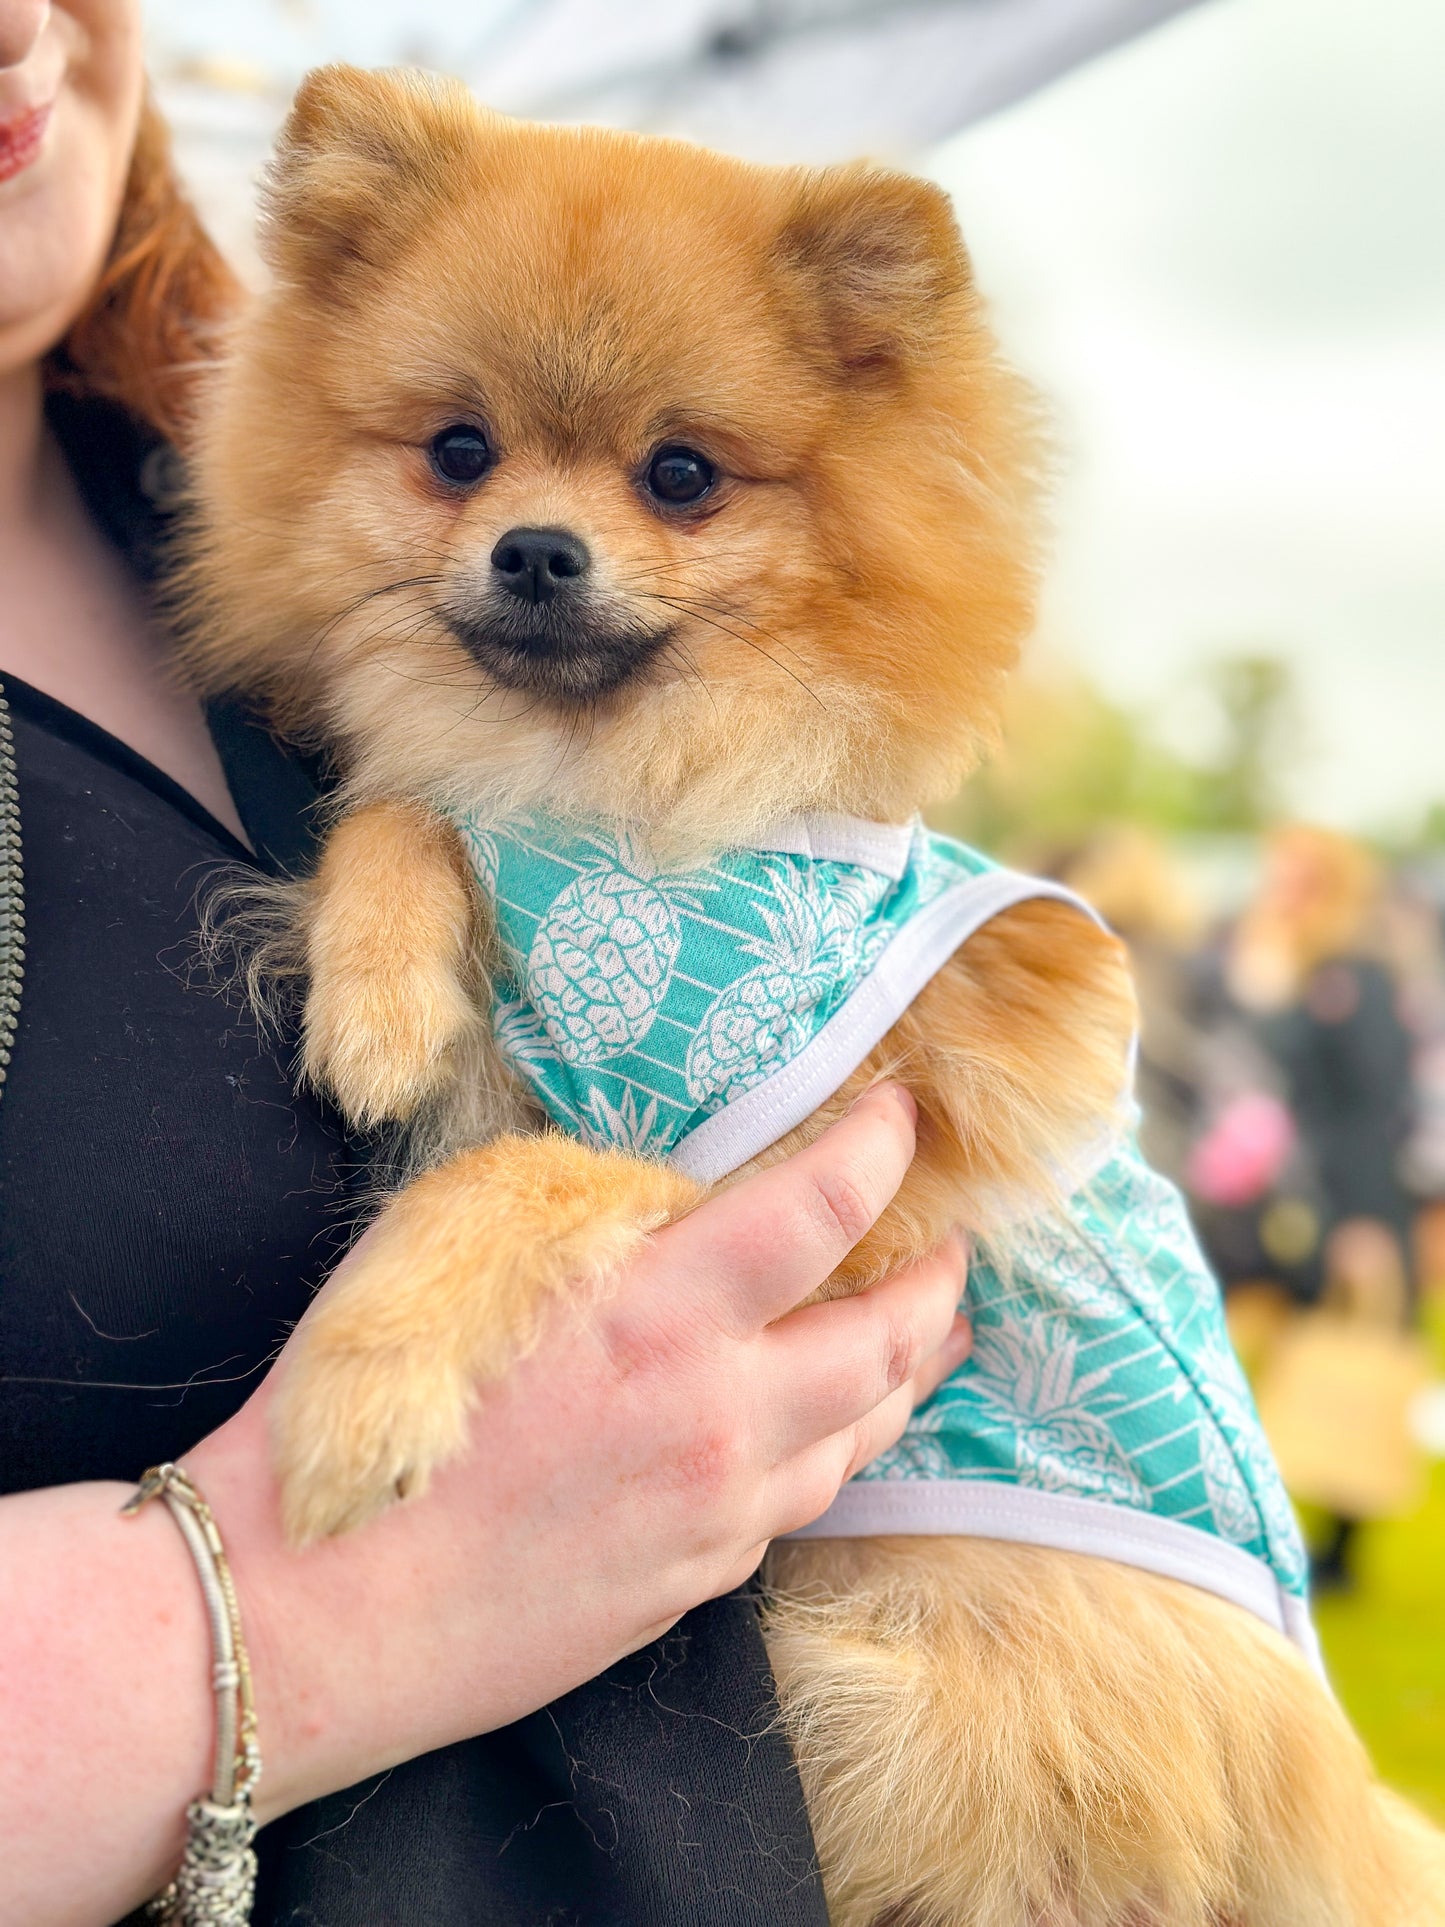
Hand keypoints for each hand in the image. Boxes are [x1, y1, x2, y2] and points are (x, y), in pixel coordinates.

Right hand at [193, 1083, 970, 1820]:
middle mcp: (718, 1414)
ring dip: (910, 1373)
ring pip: (865, 1432)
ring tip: (930, 1335)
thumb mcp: (458, 1251)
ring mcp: (718, 1512)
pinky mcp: (698, 1582)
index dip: (882, 1148)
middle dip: (938, 1283)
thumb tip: (671, 1196)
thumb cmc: (357, 1417)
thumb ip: (585, 1211)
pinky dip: (842, 1444)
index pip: (823, 1208)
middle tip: (954, 1248)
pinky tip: (833, 1427)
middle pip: (888, 1339)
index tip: (904, 1115)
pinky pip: (804, 1499)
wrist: (312, 1616)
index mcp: (659, 1312)